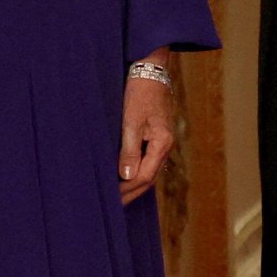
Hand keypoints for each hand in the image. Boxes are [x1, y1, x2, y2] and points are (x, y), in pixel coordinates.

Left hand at [118, 67, 175, 205]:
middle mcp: (165, 146)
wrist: (151, 70)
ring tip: (118, 196)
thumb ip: (129, 150)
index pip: (144, 176)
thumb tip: (127, 176)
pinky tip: (125, 175)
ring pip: (149, 170)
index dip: (127, 189)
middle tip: (113, 206)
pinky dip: (136, 171)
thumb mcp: (131, 120)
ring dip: (133, 184)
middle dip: (131, 193)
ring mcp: (162, 141)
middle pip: (149, 178)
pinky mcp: (156, 136)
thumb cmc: (140, 92)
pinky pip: (147, 160)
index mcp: (162, 143)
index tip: (112, 199)